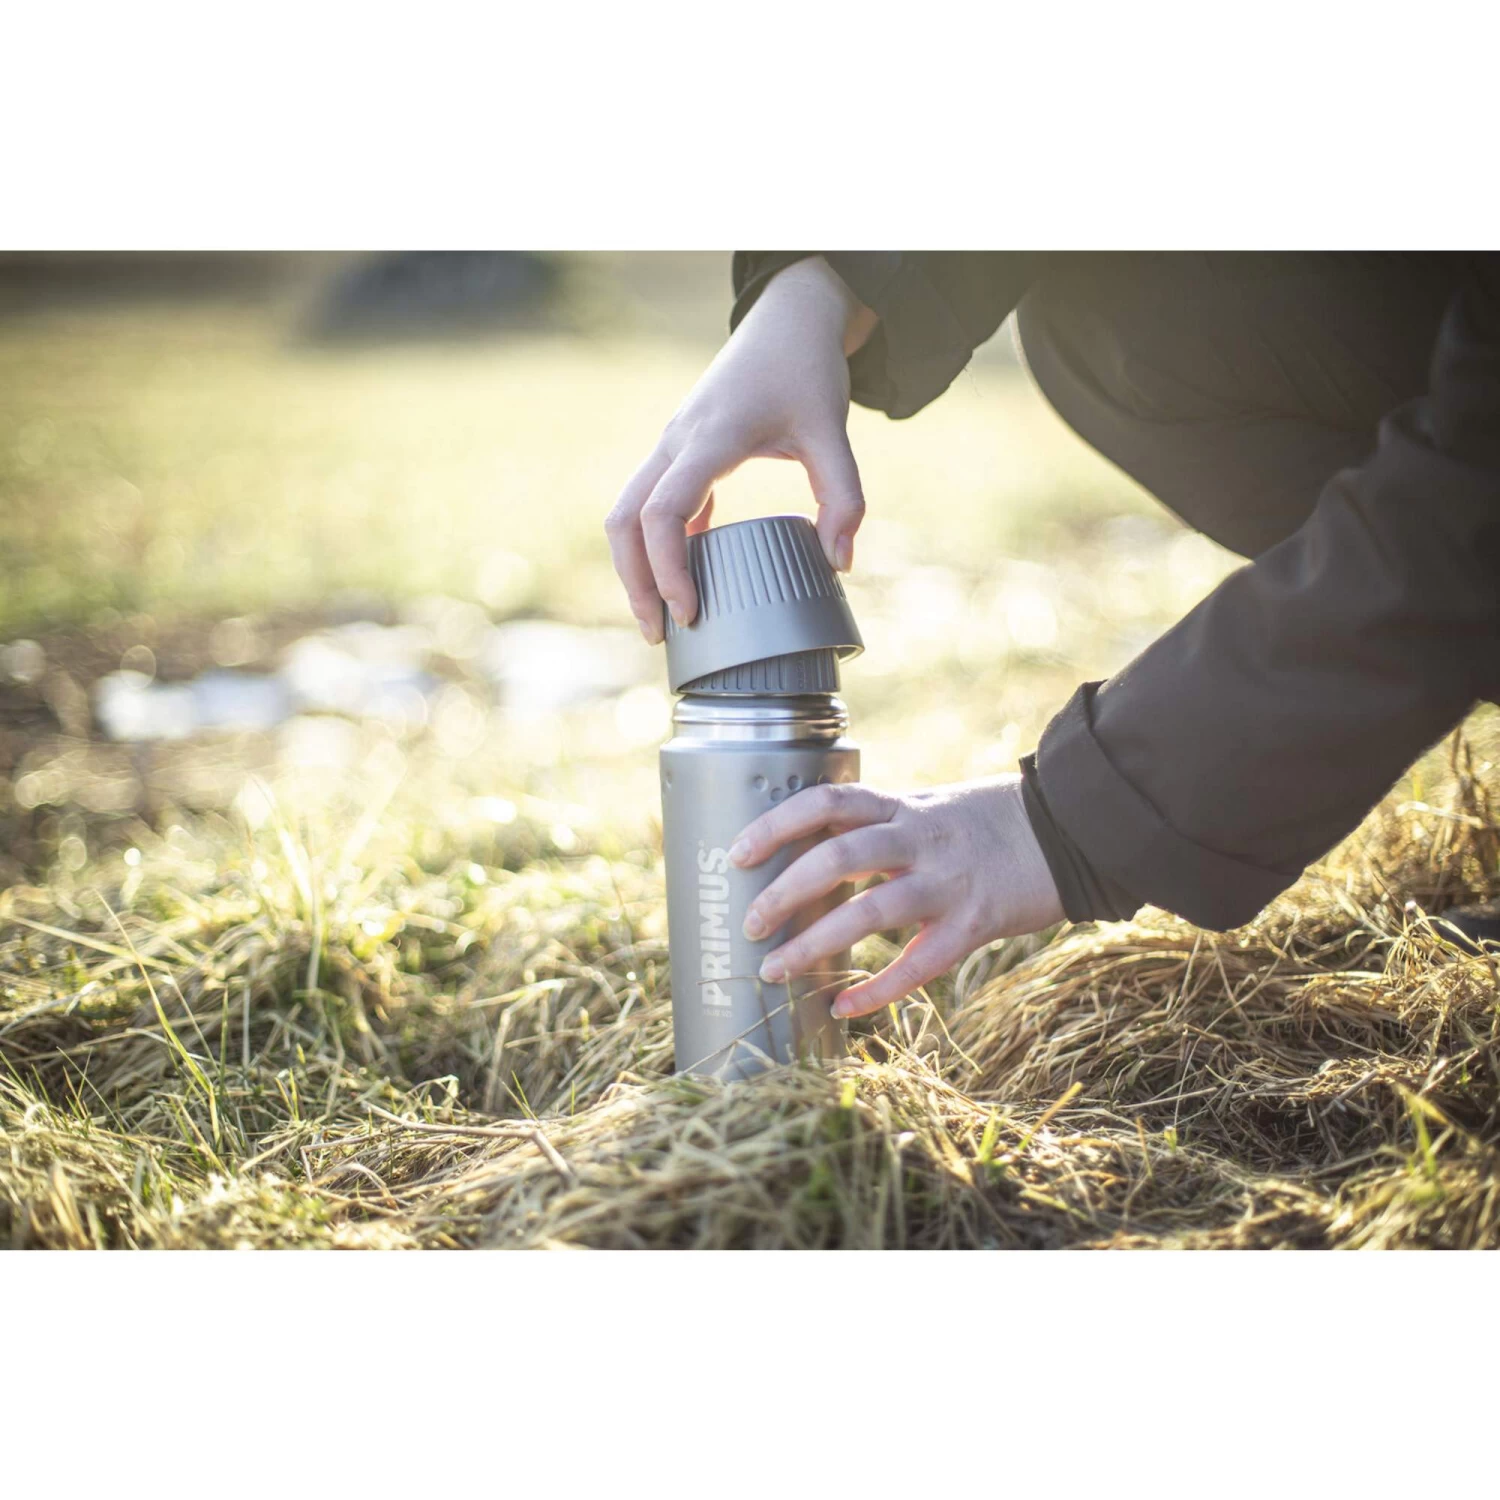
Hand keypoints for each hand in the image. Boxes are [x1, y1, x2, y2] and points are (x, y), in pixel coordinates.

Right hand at [605, 256, 877, 641]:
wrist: (789, 319)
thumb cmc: (808, 370)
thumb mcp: (834, 431)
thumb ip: (843, 497)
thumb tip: (840, 563)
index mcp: (709, 438)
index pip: (663, 512)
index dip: (668, 569)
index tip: (690, 612)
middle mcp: (677, 441)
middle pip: (626, 520)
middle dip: (635, 582)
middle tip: (660, 634)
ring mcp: (672, 444)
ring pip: (626, 512)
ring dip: (636, 567)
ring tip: (661, 617)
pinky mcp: (680, 449)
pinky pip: (650, 502)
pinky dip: (657, 543)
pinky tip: (684, 577)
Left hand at [729, 775, 1064, 1017]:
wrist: (1070, 829)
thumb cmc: (987, 822)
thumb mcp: (927, 806)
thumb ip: (877, 825)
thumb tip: (810, 849)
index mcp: (902, 806)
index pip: (826, 803)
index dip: (776, 825)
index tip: (737, 854)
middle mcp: (920, 839)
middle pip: (839, 858)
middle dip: (785, 892)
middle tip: (750, 923)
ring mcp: (949, 882)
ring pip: (870, 912)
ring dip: (814, 943)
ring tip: (775, 971)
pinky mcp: (977, 922)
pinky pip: (920, 964)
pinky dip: (877, 990)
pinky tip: (843, 1007)